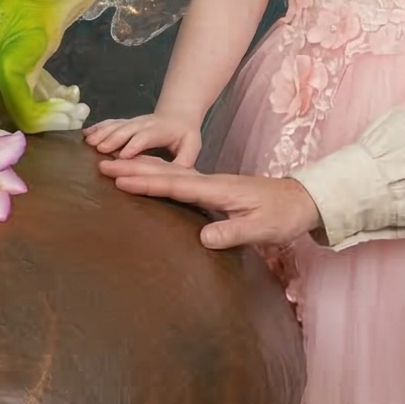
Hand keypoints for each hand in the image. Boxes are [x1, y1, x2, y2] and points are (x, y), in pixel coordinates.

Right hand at [84, 110, 203, 166]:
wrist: (178, 114)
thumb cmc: (185, 135)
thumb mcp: (192, 146)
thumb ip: (185, 160)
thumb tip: (179, 175)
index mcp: (161, 131)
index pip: (146, 137)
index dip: (134, 145)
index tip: (122, 155)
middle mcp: (144, 124)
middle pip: (127, 130)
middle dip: (113, 139)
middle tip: (99, 149)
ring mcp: (133, 122)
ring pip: (116, 125)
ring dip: (102, 132)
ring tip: (89, 142)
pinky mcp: (125, 122)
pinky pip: (110, 123)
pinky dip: (97, 127)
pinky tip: (85, 133)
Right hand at [97, 153, 320, 249]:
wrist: (303, 201)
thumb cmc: (283, 215)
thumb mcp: (262, 229)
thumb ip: (233, 232)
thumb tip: (203, 238)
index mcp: (218, 189)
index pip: (176, 185)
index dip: (147, 183)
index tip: (119, 179)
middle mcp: (211, 182)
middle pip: (166, 173)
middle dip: (133, 169)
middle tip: (101, 165)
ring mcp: (212, 184)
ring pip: (170, 173)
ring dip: (142, 169)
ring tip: (113, 165)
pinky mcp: (214, 190)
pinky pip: (179, 180)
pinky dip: (158, 175)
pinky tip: (148, 177)